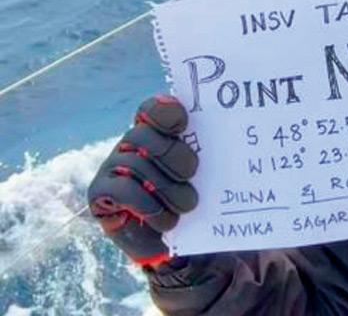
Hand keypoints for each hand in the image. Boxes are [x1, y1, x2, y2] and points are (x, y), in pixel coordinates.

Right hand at [87, 95, 198, 266]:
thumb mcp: (209, 176)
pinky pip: (121, 189)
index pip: (153, 109)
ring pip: (134, 164)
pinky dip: (146, 203)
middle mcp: (131, 145)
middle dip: (172, 154)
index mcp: (157, 132)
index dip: (165, 111)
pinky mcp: (100, 194)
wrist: (177, 244)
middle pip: (142, 135)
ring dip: (166, 188)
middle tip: (192, 173)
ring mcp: (112, 167)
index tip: (183, 124)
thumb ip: (213, 154)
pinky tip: (164, 217)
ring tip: (188, 205)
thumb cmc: (198, 201)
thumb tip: (242, 137)